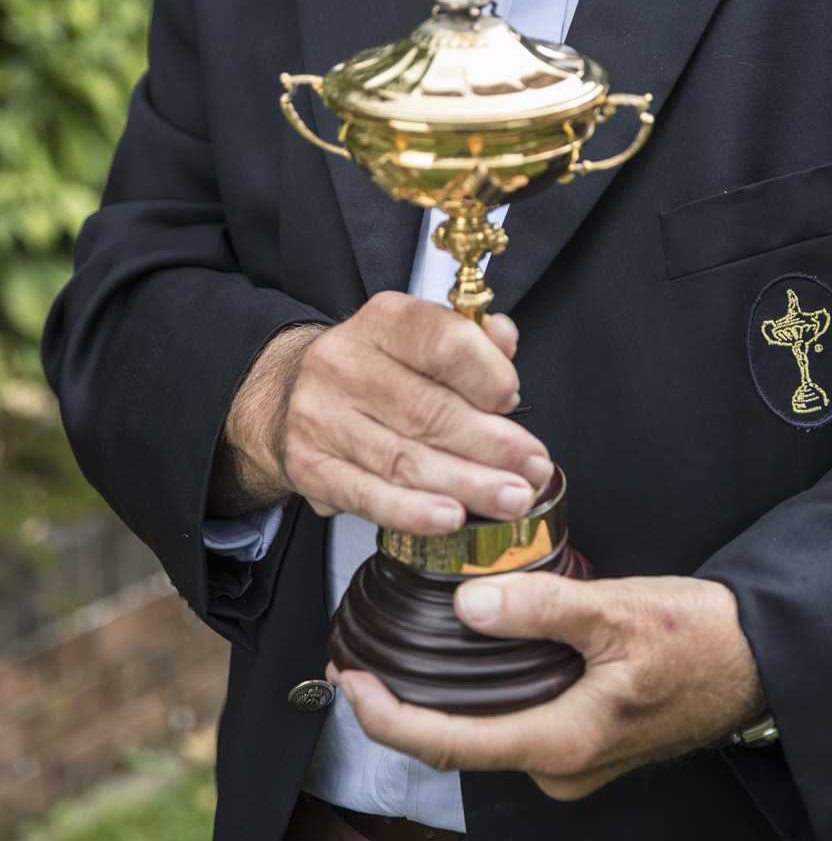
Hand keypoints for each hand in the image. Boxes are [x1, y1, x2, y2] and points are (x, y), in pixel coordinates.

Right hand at [214, 293, 549, 532]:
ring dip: (467, 484)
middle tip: (534, 471)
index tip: (514, 399)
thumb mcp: (420, 336)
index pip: (440, 341)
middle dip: (491, 446)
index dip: (484, 373)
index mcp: (383, 320)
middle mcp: (345, 363)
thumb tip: (506, 339)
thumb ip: (470, 336)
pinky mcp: (310, 468)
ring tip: (513, 499)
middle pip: (428, 410)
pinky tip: (452, 519)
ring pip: (405, 459)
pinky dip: (413, 512)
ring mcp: (322, 418)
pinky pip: (368, 495)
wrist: (288, 397)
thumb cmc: (379, 368)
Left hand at [331, 573, 766, 799]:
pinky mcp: (587, 738)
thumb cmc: (700, 638)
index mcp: (563, 741)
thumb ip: (542, 609)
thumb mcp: (619, 611)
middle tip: (364, 661)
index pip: (451, 744)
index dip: (389, 721)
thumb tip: (470, 607)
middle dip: (407, 707)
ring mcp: (575, 757)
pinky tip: (476, 651)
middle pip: (463, 741)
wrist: (760, 661)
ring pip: (491, 730)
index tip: (349, 687)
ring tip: (406, 652)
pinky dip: (486, 693)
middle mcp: (561, 765)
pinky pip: (518, 720)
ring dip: (446, 697)